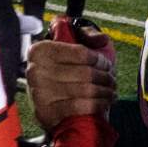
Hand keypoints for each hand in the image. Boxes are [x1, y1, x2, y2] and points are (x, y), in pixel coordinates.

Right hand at [26, 16, 116, 131]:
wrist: (49, 100)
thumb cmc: (64, 69)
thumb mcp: (74, 45)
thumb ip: (88, 34)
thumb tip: (100, 39)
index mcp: (40, 50)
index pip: (81, 53)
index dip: (100, 60)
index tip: (107, 65)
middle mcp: (35, 70)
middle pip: (85, 73)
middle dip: (105, 78)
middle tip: (112, 81)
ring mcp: (39, 93)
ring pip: (85, 90)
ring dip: (105, 92)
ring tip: (111, 92)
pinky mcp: (45, 112)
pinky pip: (79, 107)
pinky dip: (97, 105)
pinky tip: (104, 103)